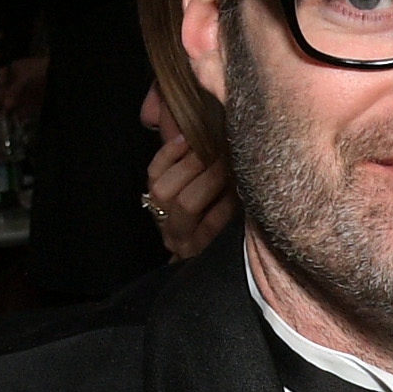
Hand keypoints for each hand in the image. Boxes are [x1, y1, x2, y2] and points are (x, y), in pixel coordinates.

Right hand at [0, 52, 48, 121]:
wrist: (61, 75)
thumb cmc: (40, 71)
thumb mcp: (26, 77)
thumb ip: (15, 90)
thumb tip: (6, 105)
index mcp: (10, 72)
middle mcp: (14, 84)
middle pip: (0, 95)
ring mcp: (23, 94)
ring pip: (10, 105)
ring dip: (4, 113)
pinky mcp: (32, 104)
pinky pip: (22, 112)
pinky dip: (19, 117)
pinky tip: (16, 121)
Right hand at [140, 116, 234, 261]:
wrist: (226, 265)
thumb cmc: (215, 218)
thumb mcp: (199, 191)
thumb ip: (192, 163)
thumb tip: (192, 126)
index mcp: (161, 206)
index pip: (154, 174)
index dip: (170, 153)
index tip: (190, 136)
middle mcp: (167, 225)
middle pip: (164, 189)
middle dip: (192, 164)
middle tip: (219, 147)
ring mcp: (184, 241)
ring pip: (186, 203)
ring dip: (209, 179)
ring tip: (229, 164)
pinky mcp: (205, 251)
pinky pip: (212, 223)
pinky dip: (225, 203)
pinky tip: (238, 191)